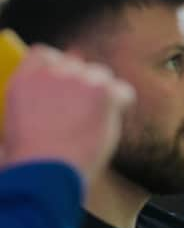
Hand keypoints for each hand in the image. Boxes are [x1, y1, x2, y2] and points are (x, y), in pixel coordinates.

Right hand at [2, 45, 134, 180]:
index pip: (44, 54)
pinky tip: (110, 122)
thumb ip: (34, 109)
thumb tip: (53, 108)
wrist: (45, 173)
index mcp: (22, 81)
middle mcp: (50, 74)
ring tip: (95, 122)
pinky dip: (122, 104)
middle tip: (84, 112)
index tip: (65, 86)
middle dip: (82, 84)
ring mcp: (76, 80)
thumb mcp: (15, 132)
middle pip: (77, 64)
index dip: (58, 68)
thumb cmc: (30, 164)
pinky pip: (123, 91)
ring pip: (101, 75)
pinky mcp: (101, 91)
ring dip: (103, 93)